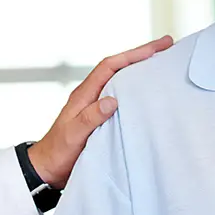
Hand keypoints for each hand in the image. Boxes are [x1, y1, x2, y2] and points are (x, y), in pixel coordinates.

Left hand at [27, 36, 172, 188]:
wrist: (48, 168)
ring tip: (162, 62)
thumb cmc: (58, 152)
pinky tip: (149, 91)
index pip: (110, 66)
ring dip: (141, 69)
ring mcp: (97, 105)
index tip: (155, 48)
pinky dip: (137, 89)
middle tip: (167, 45)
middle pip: (119, 67)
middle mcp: (92, 95)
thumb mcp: (73, 135)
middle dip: (142, 55)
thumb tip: (112, 100)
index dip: (133, 55)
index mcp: (84, 94)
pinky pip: (123, 96)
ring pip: (122, 80)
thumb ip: (90, 118)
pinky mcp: (102, 116)